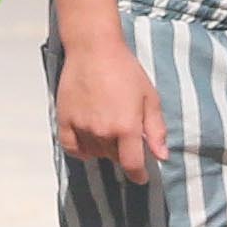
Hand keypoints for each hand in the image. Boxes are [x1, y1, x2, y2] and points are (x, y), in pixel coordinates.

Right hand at [57, 35, 165, 183]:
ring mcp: (81, 127)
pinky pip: (72, 148)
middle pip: (114, 158)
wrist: (94, 49)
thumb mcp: (150, 97)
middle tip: (125, 134)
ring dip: (103, 148)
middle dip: (123, 153)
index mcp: (126, 127)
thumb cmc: (126, 70)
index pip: (132, 165)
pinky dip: (81, 150)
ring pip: (94, 153)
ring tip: (108, 128)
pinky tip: (88, 142)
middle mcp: (103, 131)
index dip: (138, 175)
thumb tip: (162, 157)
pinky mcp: (64, 120)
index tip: (142, 177)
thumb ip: (156, 129)